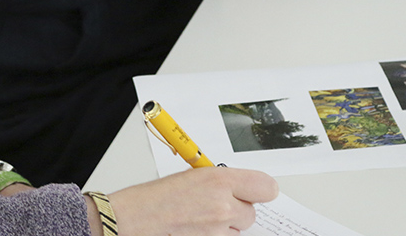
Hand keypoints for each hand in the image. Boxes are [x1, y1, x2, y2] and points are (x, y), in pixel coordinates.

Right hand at [87, 167, 277, 235]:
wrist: (139, 217)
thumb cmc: (159, 195)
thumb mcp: (193, 175)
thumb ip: (222, 180)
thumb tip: (243, 186)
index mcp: (219, 179)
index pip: (266, 187)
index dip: (261, 188)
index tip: (258, 189)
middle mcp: (224, 205)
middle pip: (252, 211)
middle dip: (238, 207)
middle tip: (217, 202)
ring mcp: (219, 229)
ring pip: (240, 228)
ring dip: (228, 223)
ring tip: (203, 215)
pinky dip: (218, 233)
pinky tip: (200, 225)